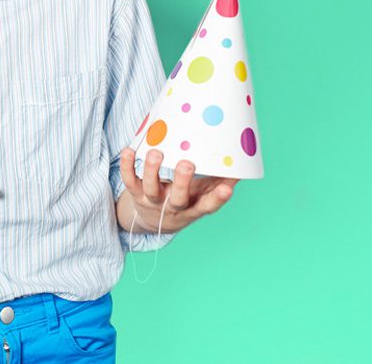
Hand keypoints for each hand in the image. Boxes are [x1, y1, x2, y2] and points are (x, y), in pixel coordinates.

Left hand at [117, 147, 235, 234]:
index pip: (208, 206)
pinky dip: (127, 167)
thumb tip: (243, 162)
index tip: (228, 189)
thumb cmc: (186, 200)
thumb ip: (220, 180)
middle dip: (182, 182)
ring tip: (156, 153)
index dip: (218, 199)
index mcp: (193, 208)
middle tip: (186, 164)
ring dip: (152, 171)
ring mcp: (153, 201)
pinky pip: (130, 181)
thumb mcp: (203, 195)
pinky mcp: (136, 194)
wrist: (154, 221)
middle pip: (178, 198)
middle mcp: (173, 206)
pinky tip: (129, 150)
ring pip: (151, 188)